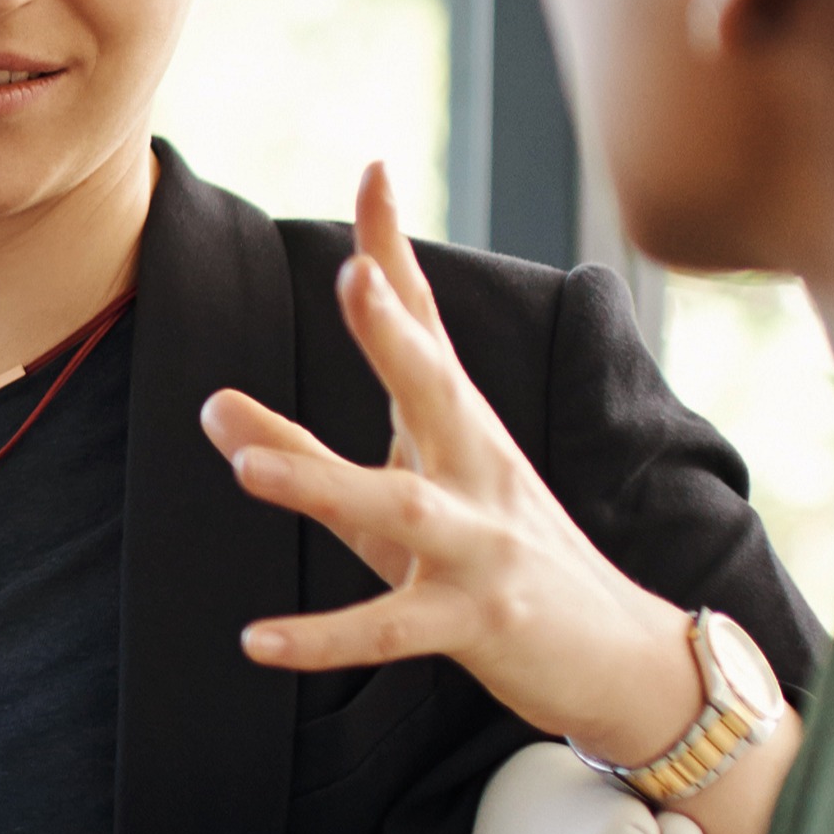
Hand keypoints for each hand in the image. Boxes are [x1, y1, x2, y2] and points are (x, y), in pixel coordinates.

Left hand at [200, 163, 728, 775]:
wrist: (624, 662)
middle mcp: (478, 473)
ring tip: (244, 466)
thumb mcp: (397, 501)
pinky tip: (257, 640)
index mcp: (463, 430)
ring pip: (400, 509)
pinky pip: (391, 630)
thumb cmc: (500, 565)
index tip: (373, 170)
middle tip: (355, 274)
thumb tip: (209, 404)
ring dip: (322, 484)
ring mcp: (483, 547)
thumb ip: (303, 449)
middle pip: (436, 390)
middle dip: (396, 334)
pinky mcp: (478, 623)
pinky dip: (325, 637)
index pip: (428, 325)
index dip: (396, 251)